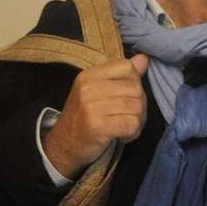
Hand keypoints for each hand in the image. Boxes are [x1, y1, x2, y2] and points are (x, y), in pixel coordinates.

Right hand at [43, 54, 148, 178]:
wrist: (62, 146)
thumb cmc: (84, 118)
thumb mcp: (98, 91)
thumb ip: (122, 75)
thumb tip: (144, 58)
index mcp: (89, 75)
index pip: (127, 67)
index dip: (134, 83)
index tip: (124, 97)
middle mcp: (89, 88)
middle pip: (136, 89)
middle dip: (139, 106)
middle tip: (126, 117)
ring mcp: (92, 106)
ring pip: (137, 108)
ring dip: (137, 121)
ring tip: (123, 127)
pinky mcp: (98, 126)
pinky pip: (132, 124)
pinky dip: (132, 133)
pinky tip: (121, 136)